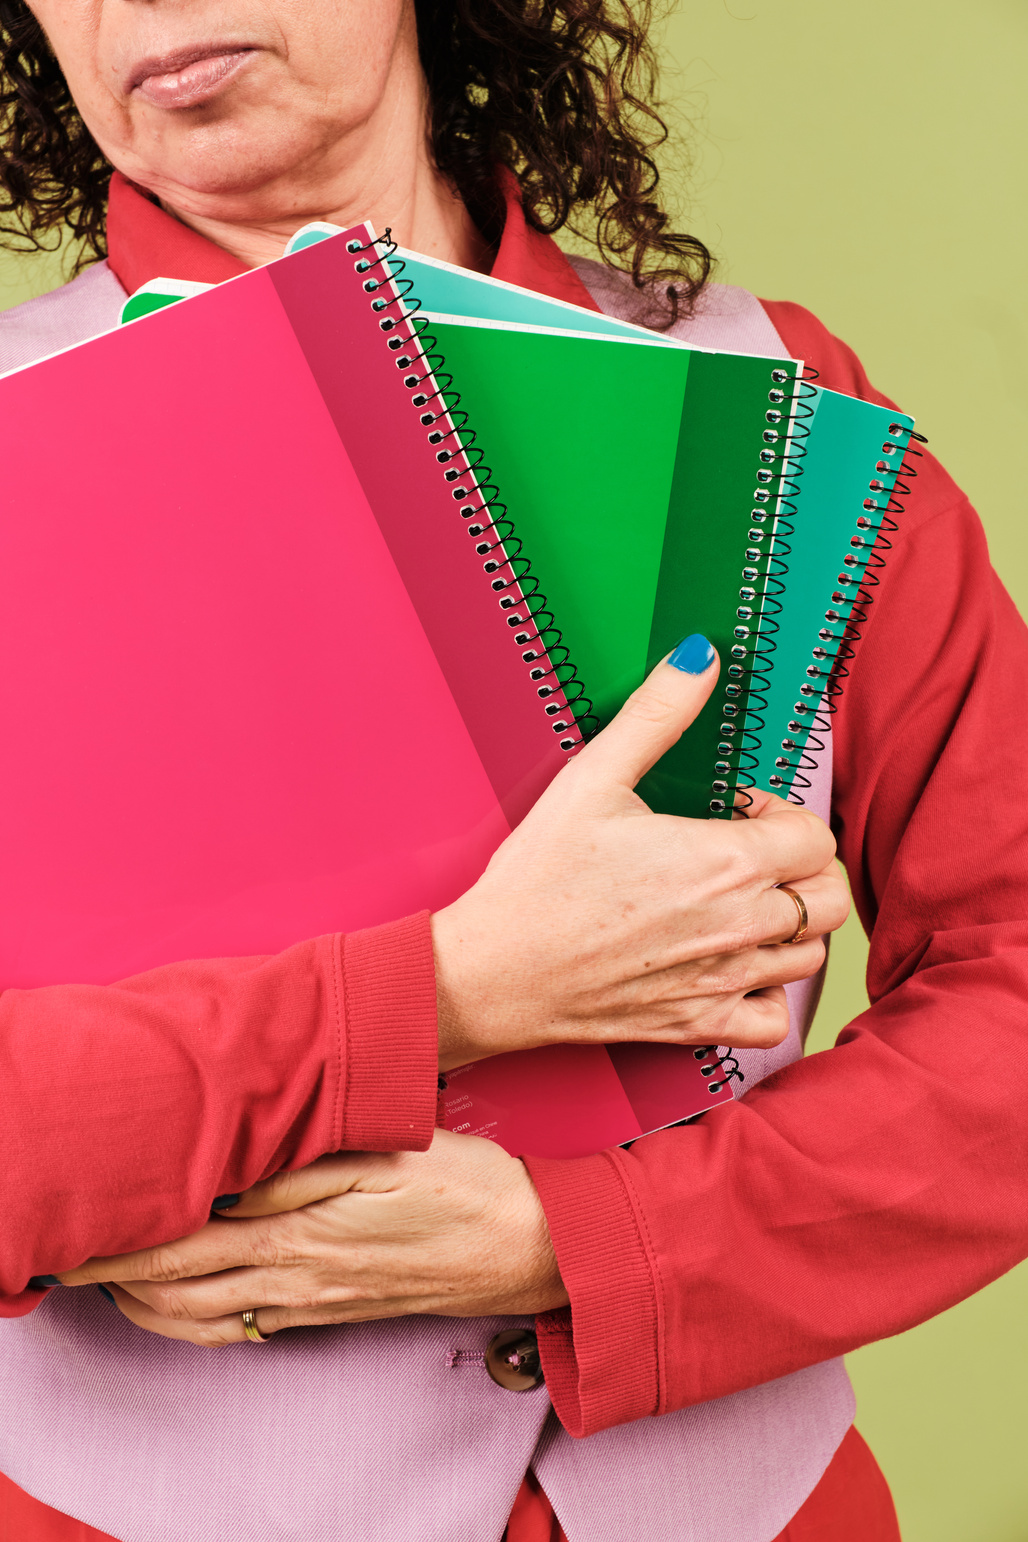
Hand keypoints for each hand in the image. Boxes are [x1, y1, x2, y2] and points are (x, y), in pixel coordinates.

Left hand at [58, 1132, 566, 1345]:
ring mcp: (312, 1304)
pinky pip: (241, 1330)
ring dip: (146, 1308)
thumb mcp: (382, 1157)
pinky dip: (193, 1325)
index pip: (180, 1248)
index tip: (76, 1239)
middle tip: (69, 1264)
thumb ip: (298, 1169)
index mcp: (297, 1234)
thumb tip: (224, 1182)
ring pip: (203, 1320)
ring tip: (109, 1287)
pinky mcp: (332, 1313)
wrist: (524, 1249)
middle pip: (177, 1291)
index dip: (120, 1248)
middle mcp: (295, 1279)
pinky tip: (185, 1309)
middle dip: (114, 1280)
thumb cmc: (461, 1187)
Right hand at [433, 641, 847, 1069]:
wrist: (496, 971)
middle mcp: (740, 925)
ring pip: (812, 955)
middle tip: (749, 857)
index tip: (737, 813)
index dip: (781, 815)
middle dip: (801, 869)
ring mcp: (723, 979)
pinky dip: (769, 992)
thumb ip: (656, 714)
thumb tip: (701, 659)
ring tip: (740, 905)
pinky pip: (775, 1019)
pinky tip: (733, 964)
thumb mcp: (591, 777)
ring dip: (790, 925)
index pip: (816, 837)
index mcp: (726, 861)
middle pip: (829, 897)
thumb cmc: (538, 878)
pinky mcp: (699, 1023)